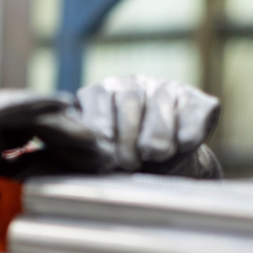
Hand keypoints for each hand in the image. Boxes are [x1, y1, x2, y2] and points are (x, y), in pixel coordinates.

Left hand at [76, 75, 221, 177]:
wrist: (164, 168)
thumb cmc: (121, 161)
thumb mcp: (94, 156)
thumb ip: (76, 148)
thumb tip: (54, 145)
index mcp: (101, 93)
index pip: (97, 103)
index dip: (102, 134)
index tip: (104, 157)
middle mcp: (133, 84)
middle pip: (128, 104)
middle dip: (128, 140)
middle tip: (129, 163)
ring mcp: (166, 88)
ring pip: (161, 108)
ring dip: (158, 138)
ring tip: (154, 155)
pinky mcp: (197, 101)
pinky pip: (193, 114)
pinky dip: (188, 133)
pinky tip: (182, 144)